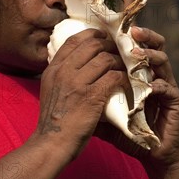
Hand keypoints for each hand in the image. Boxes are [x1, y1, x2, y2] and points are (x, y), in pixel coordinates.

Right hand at [37, 28, 127, 160]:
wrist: (51, 144)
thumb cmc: (53, 123)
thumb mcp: (50, 91)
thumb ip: (61, 77)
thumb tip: (76, 67)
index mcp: (53, 69)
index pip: (74, 40)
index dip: (92, 34)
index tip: (103, 37)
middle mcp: (64, 72)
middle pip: (93, 45)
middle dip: (110, 46)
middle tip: (120, 53)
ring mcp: (78, 83)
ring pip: (106, 59)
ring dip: (120, 62)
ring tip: (126, 69)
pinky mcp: (92, 96)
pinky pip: (114, 77)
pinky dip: (124, 78)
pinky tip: (127, 84)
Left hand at [95, 27, 178, 169]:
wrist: (152, 154)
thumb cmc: (130, 133)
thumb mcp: (105, 116)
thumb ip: (92, 103)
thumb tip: (68, 95)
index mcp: (139, 75)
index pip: (134, 49)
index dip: (125, 38)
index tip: (111, 30)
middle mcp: (154, 76)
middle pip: (153, 46)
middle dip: (143, 36)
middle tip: (131, 31)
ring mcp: (167, 87)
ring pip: (163, 61)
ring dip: (150, 56)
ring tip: (137, 54)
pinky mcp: (176, 102)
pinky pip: (169, 88)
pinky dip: (158, 85)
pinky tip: (149, 85)